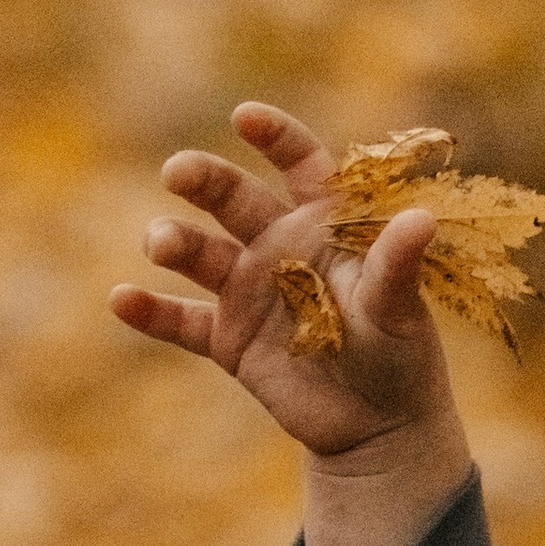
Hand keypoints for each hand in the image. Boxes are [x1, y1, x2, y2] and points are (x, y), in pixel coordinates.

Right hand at [109, 99, 473, 545]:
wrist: (377, 427)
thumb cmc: (399, 355)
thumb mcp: (400, 309)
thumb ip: (399, 264)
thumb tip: (422, 219)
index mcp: (324, 222)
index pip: (300, 164)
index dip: (275, 138)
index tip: (246, 119)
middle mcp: (278, 244)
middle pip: (233, 198)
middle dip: (204, 180)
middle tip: (179, 172)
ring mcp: (247, 289)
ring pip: (200, 253)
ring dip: (175, 242)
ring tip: (161, 244)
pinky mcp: (228, 339)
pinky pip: (182, 322)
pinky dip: (151, 312)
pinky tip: (122, 300)